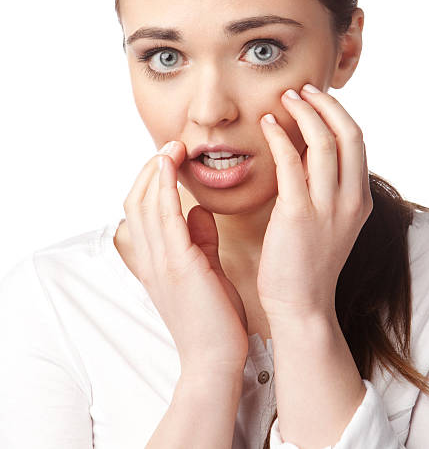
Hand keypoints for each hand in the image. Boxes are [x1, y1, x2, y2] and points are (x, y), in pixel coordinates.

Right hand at [121, 141, 248, 373]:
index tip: (171, 158)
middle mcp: (151, 258)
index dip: (152, 180)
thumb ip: (201, 239)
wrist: (215, 360)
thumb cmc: (214, 318)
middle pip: (137, 200)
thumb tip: (201, 211)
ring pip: (144, 203)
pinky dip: (163, 188)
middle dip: (151, 168)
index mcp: (157, 260)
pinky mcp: (177, 265)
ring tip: (173, 147)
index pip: (143, 210)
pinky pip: (163, 216)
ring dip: (156, 170)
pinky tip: (171, 167)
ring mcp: (160, 261)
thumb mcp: (206, 270)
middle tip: (171, 145)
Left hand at [256, 84, 372, 321]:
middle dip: (326, 105)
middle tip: (302, 91)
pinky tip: (266, 126)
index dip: (337, 114)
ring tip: (284, 100)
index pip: (356, 142)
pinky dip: (279, 138)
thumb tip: (306, 151)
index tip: (316, 99)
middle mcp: (350, 200)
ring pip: (323, 143)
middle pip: (348, 134)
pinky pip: (291, 163)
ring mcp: (328, 208)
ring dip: (303, 114)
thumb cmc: (308, 263)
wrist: (302, 305)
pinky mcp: (298, 215)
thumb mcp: (330, 222)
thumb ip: (325, 187)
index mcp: (360, 200)